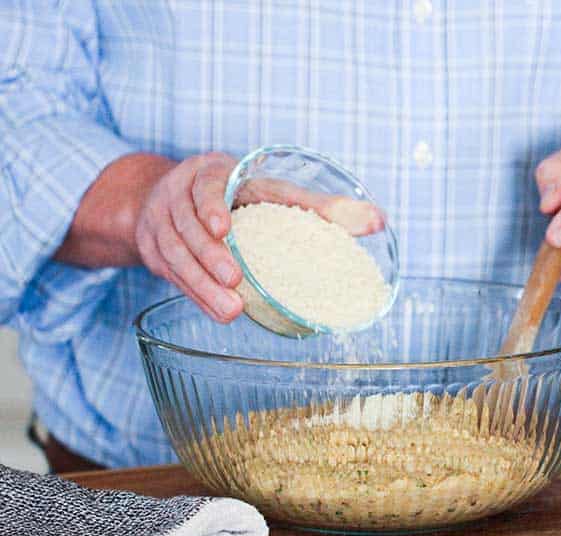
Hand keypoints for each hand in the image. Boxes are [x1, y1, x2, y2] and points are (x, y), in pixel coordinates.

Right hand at [134, 152, 386, 323]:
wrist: (168, 197)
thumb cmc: (239, 195)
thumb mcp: (276, 192)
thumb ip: (325, 206)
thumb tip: (379, 221)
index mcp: (215, 172)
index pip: (210, 183)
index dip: (212, 203)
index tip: (222, 225)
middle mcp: (183, 194)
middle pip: (189, 224)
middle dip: (210, 254)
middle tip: (235, 278)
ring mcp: (163, 221)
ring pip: (175, 253)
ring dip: (201, 283)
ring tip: (231, 309)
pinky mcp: (154, 249)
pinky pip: (171, 274)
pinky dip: (195, 295)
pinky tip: (218, 312)